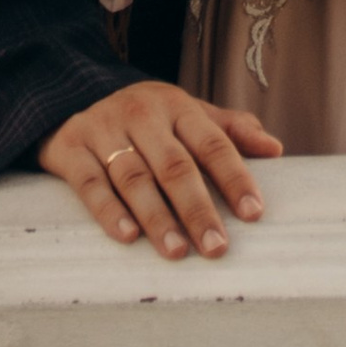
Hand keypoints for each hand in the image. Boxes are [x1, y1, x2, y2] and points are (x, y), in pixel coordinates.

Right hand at [39, 82, 284, 258]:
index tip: (254, 213)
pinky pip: (91, 183)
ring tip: (177, 250)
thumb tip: (275, 149)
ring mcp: (103, 129)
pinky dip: (109, 211)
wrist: (71, 95)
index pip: (212, 143)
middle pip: (175, 165)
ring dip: (157, 217)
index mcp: (176, 106)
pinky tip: (128, 236)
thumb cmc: (145, 118)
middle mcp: (141, 114)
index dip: (235, 177)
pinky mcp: (70, 148)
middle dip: (198, 208)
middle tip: (216, 247)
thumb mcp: (186, 114)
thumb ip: (230, 130)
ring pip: (134, 177)